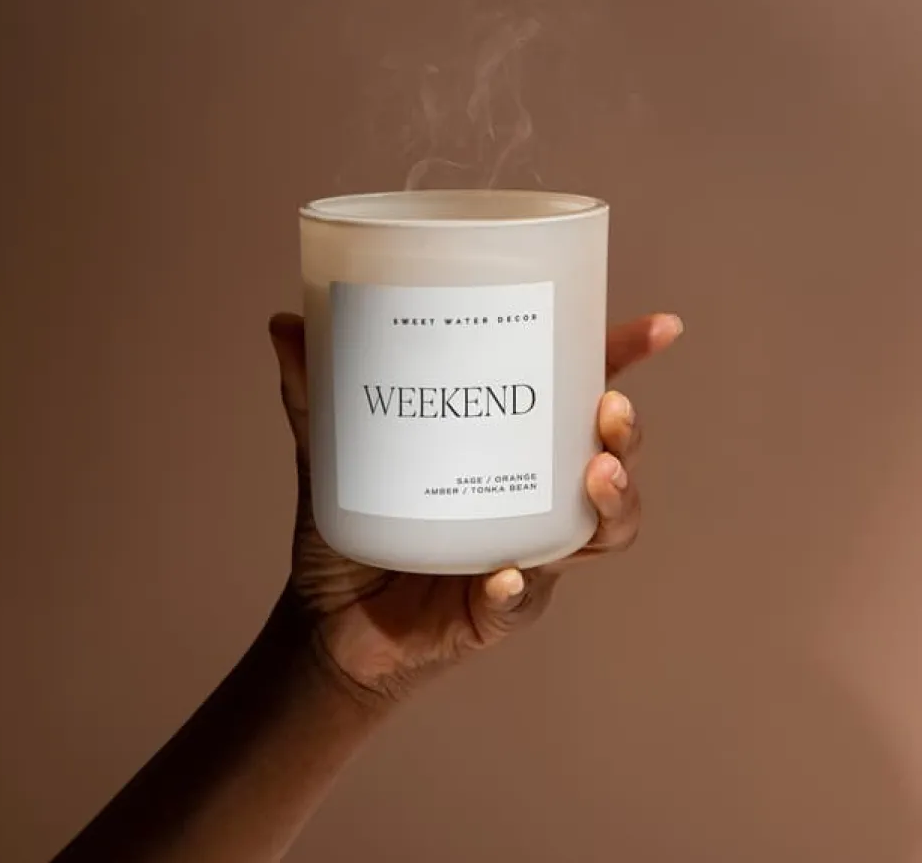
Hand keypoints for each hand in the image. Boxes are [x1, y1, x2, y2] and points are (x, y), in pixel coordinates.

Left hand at [269, 312, 682, 704]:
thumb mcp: (333, 452)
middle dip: (625, 433)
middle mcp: (530, 498)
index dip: (622, 361)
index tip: (660, 329)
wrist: (326, 621)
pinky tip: (503, 575)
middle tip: (609, 408)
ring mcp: (524, 555)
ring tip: (594, 474)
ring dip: (612, 503)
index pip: (576, 395)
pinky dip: (517, 588)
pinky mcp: (496, 611)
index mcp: (505, 449)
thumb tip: (283, 321)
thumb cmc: (350, 526)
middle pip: (610, 461)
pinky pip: (523, 601)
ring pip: (600, 532)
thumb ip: (314, 392)